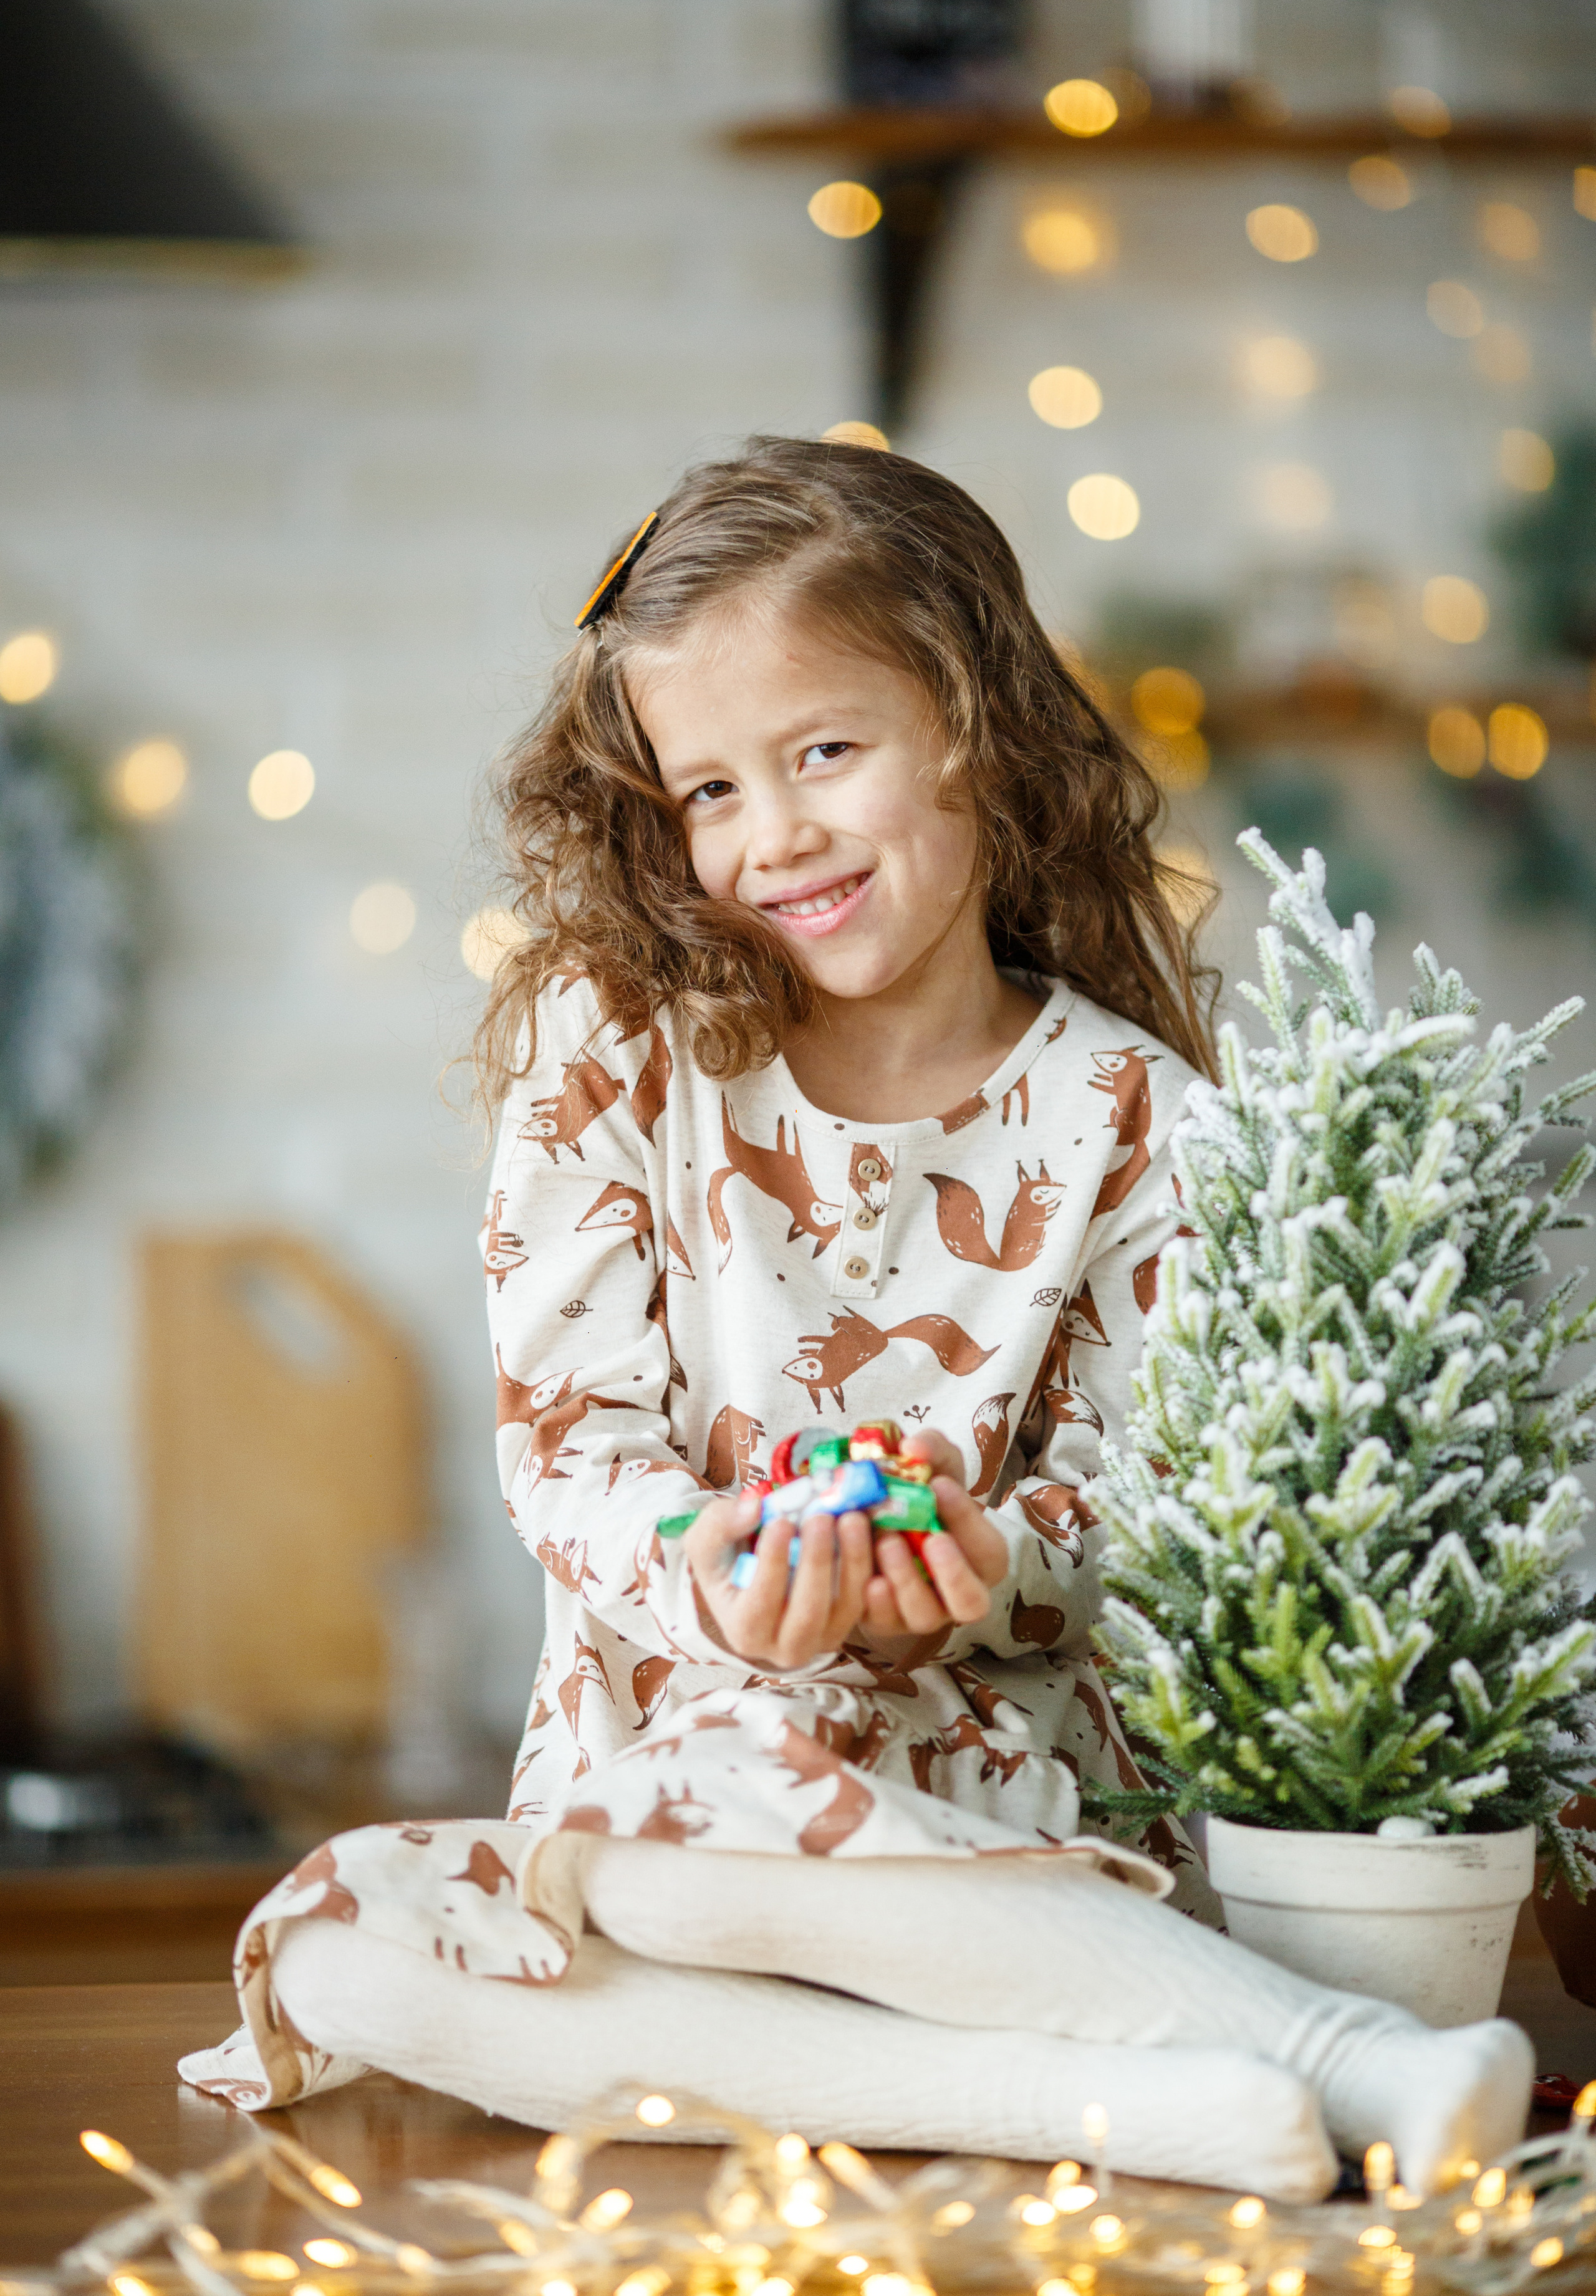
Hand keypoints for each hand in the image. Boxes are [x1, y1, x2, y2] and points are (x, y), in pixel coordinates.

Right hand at [685, 1489, 873, 1669]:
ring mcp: (820, 1640)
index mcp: (744, 1631)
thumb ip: (721, 1525)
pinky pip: (865, 1600)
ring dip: (852, 1561)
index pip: (760, 1604)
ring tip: (850, 1518)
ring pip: (844, 1607)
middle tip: (821, 1516)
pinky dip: (868, 1567)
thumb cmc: (725, 1559)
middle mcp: (783, 1648)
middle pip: (808, 1612)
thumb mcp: (708, 1540)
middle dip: (817, 1562)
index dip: (773, 1564)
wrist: (747, 1573)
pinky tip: (870, 1532)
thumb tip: (754, 1508)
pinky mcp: (846, 1624)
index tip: (781, 1522)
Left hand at [853, 1429, 1007, 1658]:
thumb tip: (914, 1447)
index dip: (969, 1521)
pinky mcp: (884, 1620)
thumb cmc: (921, 1495)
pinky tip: (865, 1574)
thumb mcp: (935, 1465)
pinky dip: (874, 1599)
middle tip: (932, 1538)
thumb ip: (932, 1449)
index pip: (988, 1549)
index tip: (940, 1485)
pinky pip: (882, 1620)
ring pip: (924, 1615)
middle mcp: (958, 1593)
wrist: (878, 1520)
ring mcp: (921, 1612)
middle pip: (971, 1603)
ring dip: (906, 1580)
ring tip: (885, 1541)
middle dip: (953, 1573)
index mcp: (981, 1557)